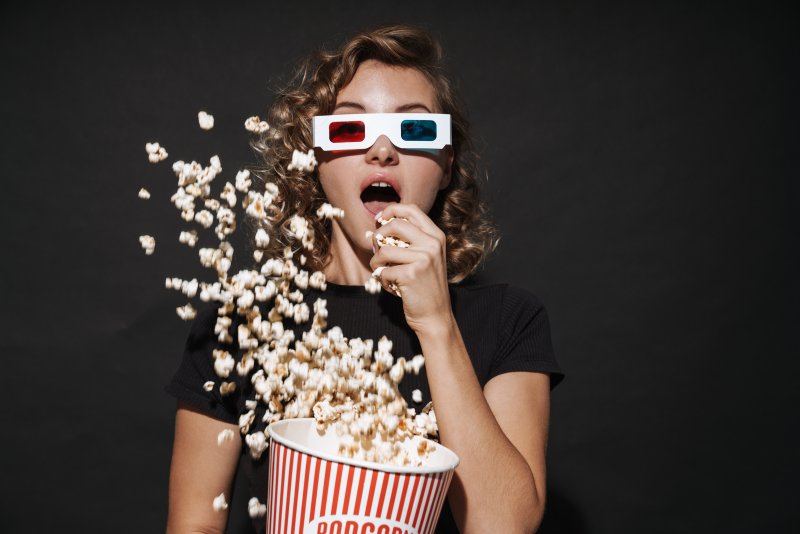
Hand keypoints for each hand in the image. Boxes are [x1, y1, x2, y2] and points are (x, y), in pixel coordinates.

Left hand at [368, 203, 454, 335]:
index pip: (411, 209)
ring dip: (377, 263)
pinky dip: (382, 280)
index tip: (380, 221)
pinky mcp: (410, 274)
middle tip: (378, 251)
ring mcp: (423, 259)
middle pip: (394, 225)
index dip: (391, 211)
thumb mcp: (425, 257)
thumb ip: (409, 240)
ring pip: (384, 250)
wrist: (435, 315)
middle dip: (379, 237)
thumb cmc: (425, 285)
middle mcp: (432, 244)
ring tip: (383, 272)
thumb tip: (376, 228)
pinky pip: (383, 270)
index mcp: (436, 236)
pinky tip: (391, 286)